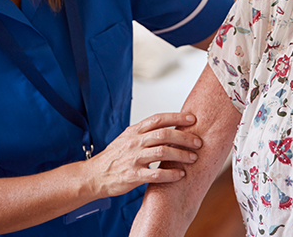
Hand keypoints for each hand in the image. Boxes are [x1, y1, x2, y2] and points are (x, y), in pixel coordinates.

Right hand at [85, 112, 201, 197]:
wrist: (94, 176)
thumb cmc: (113, 157)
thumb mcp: (127, 138)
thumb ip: (145, 132)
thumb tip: (168, 126)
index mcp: (134, 131)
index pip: (158, 119)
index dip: (177, 117)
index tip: (192, 119)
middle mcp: (135, 142)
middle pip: (164, 134)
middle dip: (184, 137)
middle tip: (198, 142)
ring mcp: (133, 158)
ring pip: (162, 152)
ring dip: (181, 155)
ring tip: (193, 158)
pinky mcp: (133, 176)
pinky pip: (156, 174)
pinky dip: (170, 174)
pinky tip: (180, 175)